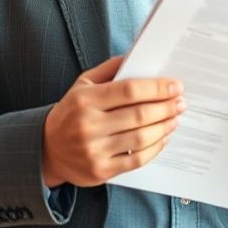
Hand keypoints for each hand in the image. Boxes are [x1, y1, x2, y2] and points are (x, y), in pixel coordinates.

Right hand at [42, 55, 185, 187]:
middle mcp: (89, 125)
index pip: (129, 90)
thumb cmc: (71, 112)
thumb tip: (138, 56)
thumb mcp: (82, 84)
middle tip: (181, 102)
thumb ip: (109, 69)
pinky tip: (163, 138)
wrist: (46, 149)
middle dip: (166, 108)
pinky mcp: (101, 171)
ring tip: (175, 118)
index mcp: (85, 99)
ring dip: (164, 127)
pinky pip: (136, 160)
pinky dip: (155, 148)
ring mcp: (94, 150)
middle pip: (139, 115)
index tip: (175, 86)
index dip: (156, 88)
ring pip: (141, 139)